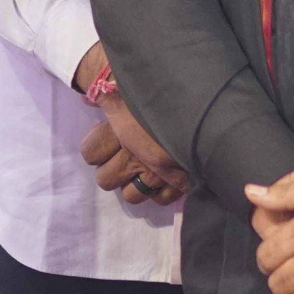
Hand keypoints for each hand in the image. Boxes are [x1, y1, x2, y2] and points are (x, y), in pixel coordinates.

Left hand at [72, 45, 188, 206]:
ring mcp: (159, 175)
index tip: (106, 139)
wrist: (203, 103)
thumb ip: (108, 97)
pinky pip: (160, 199)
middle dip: (111, 168)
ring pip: (131, 195)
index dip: (94, 147)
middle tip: (122, 156)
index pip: (90, 153)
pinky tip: (161, 177)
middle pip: (105, 179)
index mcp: (121, 133)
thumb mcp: (129, 93)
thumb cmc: (158, 95)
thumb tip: (91, 97)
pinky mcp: (181, 184)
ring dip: (134, 184)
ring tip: (141, 169)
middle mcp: (137, 158)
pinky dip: (160, 191)